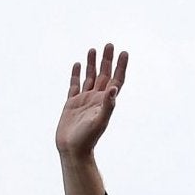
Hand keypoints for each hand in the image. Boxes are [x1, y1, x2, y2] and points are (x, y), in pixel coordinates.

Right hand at [55, 44, 127, 158]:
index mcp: (105, 102)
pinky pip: (74, 85)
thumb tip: (113, 88)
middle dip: (107, 60)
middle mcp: (96, 99)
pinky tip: (77, 64)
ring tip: (93, 49)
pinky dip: (76, 74)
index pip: (116, 80)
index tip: (123, 52)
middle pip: (104, 75)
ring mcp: (83, 100)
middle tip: (109, 44)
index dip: (121, 67)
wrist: (72, 150)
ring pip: (89, 77)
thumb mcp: (99, 122)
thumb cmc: (87, 139)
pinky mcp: (71, 104)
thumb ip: (108, 105)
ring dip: (92, 63)